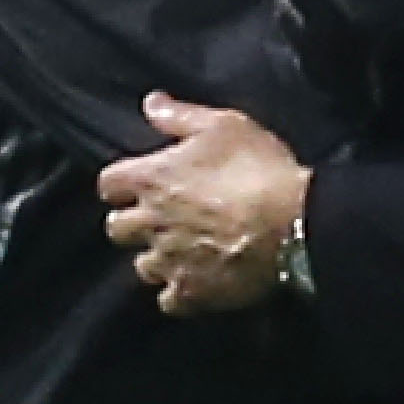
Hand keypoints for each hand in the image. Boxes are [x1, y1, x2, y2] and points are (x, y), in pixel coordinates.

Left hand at [97, 94, 308, 315]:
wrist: (295, 225)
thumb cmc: (258, 169)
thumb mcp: (223, 126)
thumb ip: (180, 116)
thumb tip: (150, 103)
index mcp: (150, 179)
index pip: (108, 184)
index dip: (123, 183)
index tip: (141, 182)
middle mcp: (150, 223)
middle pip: (117, 229)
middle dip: (133, 223)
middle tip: (160, 218)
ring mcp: (169, 262)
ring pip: (142, 266)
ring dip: (156, 258)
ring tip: (181, 251)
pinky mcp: (192, 293)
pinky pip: (169, 300)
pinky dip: (179, 293)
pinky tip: (197, 282)